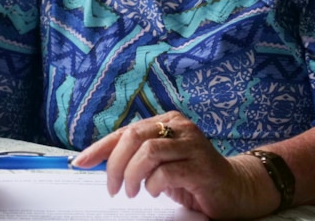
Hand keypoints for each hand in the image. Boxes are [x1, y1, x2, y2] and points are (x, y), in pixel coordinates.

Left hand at [70, 111, 269, 219]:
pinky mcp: (201, 166)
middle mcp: (179, 126)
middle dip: (115, 164)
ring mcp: (192, 144)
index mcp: (167, 121)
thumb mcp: (159, 163)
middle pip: (134, 137)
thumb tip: (96, 161)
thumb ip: (136, 157)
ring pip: (148, 152)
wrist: (234, 189)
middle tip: (112, 188)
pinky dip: (153, 185)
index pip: (125, 131)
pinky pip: (165, 172)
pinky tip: (154, 192)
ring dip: (133, 176)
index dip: (100, 148)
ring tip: (134, 192)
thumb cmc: (192, 175)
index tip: (80, 163)